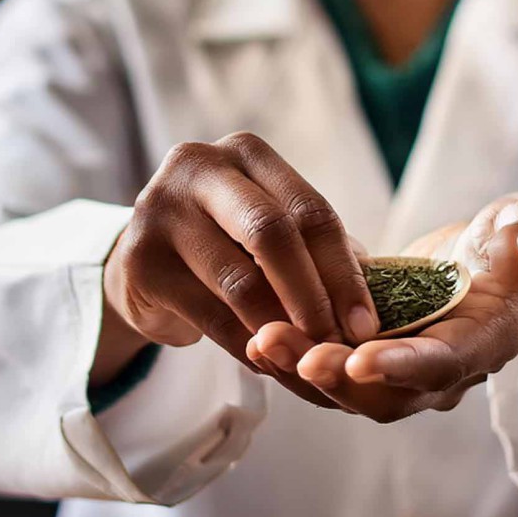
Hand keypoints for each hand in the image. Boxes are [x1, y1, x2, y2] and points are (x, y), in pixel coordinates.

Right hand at [101, 133, 377, 406]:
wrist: (142, 263)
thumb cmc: (227, 244)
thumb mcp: (272, 230)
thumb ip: (319, 251)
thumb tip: (378, 302)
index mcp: (247, 153)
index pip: (310, 210)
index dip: (344, 271)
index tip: (367, 324)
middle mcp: (199, 167)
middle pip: (272, 233)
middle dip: (313, 296)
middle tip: (338, 344)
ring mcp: (160, 210)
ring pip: (238, 280)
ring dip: (281, 329)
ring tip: (307, 360)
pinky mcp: (140, 261)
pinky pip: (207, 314)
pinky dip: (244, 344)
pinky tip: (267, 363)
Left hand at [247, 194, 517, 421]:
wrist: (498, 267)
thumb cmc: (517, 244)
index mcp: (486, 342)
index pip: (444, 364)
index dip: (403, 367)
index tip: (359, 361)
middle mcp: (443, 372)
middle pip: (384, 395)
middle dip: (331, 376)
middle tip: (281, 345)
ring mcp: (405, 372)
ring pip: (348, 390)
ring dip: (301, 370)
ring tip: (260, 340)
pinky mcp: (374, 357)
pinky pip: (332, 371)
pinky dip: (296, 358)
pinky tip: (256, 334)